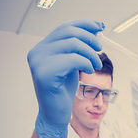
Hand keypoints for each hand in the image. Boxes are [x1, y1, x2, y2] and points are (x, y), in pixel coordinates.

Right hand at [28, 19, 103, 137]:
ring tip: (97, 65)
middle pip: (69, 33)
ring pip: (73, 44)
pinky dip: (86, 62)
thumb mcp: (72, 63)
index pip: (64, 27)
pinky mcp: (45, 74)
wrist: (56, 113)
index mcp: (42, 47)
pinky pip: (73, 60)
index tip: (100, 26)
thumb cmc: (63, 89)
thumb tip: (95, 30)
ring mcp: (38, 62)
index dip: (84, 24)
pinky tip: (90, 70)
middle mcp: (37, 52)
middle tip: (100, 50)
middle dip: (90, 39)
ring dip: (91, 53)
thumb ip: (78, 47)